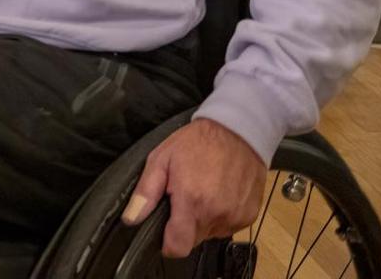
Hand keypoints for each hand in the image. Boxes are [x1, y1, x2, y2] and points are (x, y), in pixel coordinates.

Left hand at [122, 118, 267, 257]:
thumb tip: (131, 219)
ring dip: (202, 221)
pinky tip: (218, 195)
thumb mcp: (161, 159)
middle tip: (182, 199)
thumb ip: (146, 192)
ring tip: (201, 193)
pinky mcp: (249, 215)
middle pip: (193, 240)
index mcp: (192, 202)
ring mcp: (236, 216)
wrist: (238, 132)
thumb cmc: (195, 143)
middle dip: (183, 226)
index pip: (178, 247)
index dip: (167, 244)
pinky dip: (220, 216)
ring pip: (210, 234)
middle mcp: (216, 214)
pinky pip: (228, 227)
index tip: (163, 232)